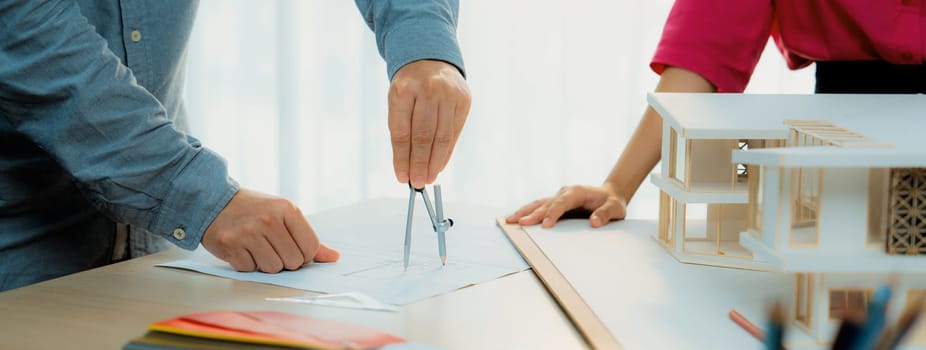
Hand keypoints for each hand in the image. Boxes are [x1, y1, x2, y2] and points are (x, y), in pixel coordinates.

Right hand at [201, 188, 339, 272]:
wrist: (214, 200)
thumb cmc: (254, 210)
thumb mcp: (283, 215)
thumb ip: (307, 237)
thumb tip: (334, 257)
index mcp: (287, 209)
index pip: (311, 248)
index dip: (304, 255)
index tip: (292, 247)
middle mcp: (269, 220)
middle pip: (293, 262)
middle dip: (285, 261)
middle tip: (271, 247)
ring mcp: (249, 233)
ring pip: (273, 268)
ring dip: (266, 264)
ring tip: (256, 248)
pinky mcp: (231, 246)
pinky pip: (250, 269)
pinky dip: (247, 264)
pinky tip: (242, 248)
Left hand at [388, 60, 470, 188]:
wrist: (430, 59)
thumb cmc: (410, 87)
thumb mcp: (397, 101)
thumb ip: (401, 130)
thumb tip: (406, 167)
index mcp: (404, 89)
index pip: (402, 132)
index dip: (401, 158)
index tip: (401, 177)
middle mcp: (428, 90)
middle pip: (423, 136)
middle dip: (419, 164)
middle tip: (417, 183)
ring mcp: (449, 94)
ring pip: (442, 136)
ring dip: (435, 162)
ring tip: (428, 178)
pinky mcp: (464, 100)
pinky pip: (454, 132)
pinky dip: (447, 151)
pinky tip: (440, 164)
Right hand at [505, 184, 627, 227]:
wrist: (610, 194)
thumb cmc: (613, 202)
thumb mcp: (615, 208)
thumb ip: (605, 214)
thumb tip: (594, 222)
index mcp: (577, 192)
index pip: (562, 204)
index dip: (553, 214)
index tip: (546, 225)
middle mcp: (565, 192)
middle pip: (546, 204)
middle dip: (532, 214)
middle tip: (519, 223)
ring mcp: (558, 197)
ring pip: (538, 204)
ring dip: (524, 212)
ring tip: (509, 220)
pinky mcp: (556, 203)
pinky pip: (539, 207)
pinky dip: (527, 212)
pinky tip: (516, 218)